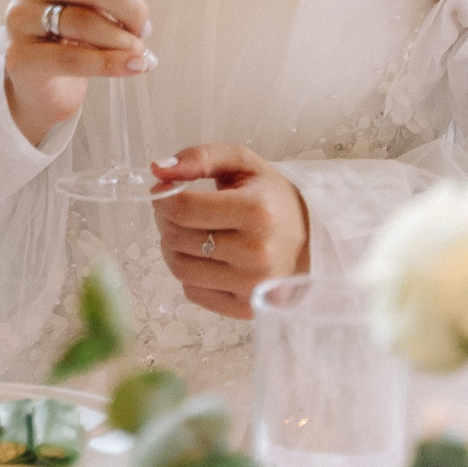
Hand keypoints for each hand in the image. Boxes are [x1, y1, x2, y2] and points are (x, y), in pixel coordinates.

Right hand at [2, 0, 155, 146]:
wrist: (41, 81)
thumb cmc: (70, 32)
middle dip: (130, 8)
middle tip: (145, 28)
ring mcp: (19, 20)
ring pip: (83, 23)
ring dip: (123, 40)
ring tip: (141, 52)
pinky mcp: (20, 56)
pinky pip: (73, 59)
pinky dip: (112, 64)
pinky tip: (138, 66)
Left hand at [150, 143, 309, 318]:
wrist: (310, 239)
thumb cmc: (270, 197)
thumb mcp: (241, 162)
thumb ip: (198, 158)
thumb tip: (157, 169)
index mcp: (257, 211)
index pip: (183, 209)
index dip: (163, 197)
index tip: (165, 190)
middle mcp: (257, 253)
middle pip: (175, 238)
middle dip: (165, 219)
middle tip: (176, 209)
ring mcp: (253, 286)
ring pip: (178, 267)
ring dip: (172, 247)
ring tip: (189, 232)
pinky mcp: (246, 308)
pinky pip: (192, 291)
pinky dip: (189, 272)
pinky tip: (206, 257)